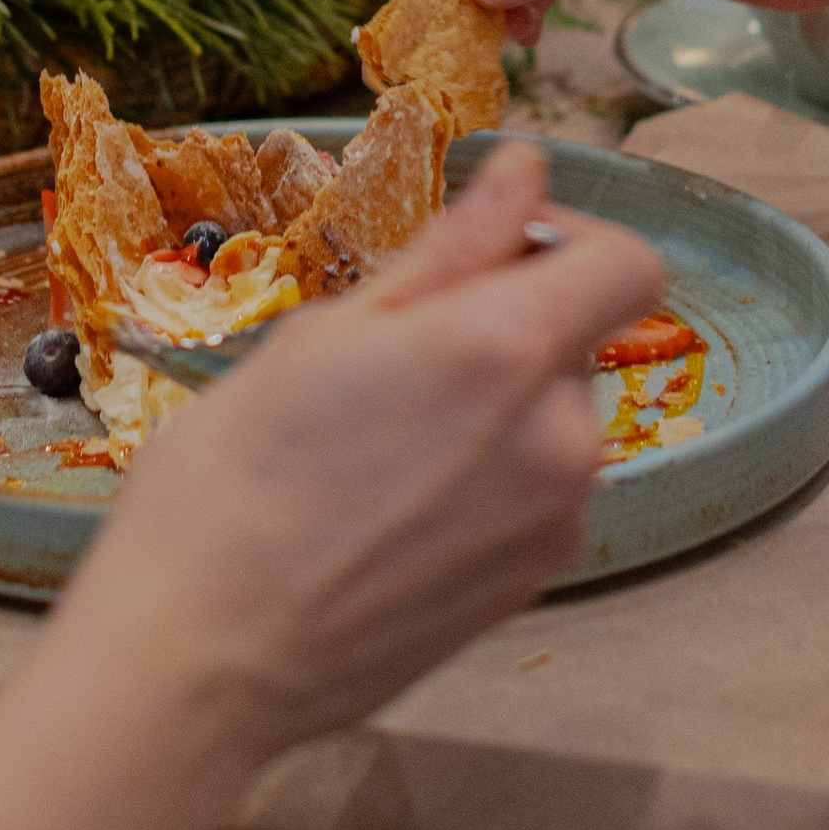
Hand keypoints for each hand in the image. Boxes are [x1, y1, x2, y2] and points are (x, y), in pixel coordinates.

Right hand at [0, 140, 661, 829]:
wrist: (201, 656)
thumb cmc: (232, 484)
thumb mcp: (327, 332)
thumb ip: (451, 249)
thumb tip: (521, 173)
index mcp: (506, 350)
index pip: (627, 263)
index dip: (569, 239)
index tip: (494, 248)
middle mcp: (560, 438)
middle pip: (577, 340)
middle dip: (501, 327)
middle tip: (383, 360)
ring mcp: (555, 520)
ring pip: (552, 419)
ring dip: (491, 409)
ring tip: (372, 444)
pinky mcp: (534, 583)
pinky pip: (535, 492)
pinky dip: (485, 478)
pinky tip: (388, 504)